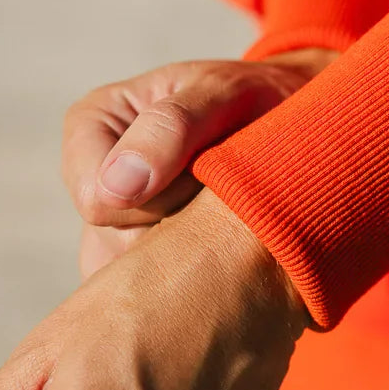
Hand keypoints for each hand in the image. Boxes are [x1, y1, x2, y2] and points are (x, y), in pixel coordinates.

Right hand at [64, 50, 335, 277]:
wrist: (296, 126)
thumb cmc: (255, 99)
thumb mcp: (221, 94)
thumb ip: (170, 127)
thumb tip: (116, 190)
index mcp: (92, 126)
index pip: (99, 201)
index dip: (160, 197)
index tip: (205, 169)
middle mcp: (96, 179)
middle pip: (118, 246)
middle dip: (180, 228)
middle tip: (223, 194)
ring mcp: (117, 226)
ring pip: (143, 276)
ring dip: (198, 250)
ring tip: (227, 212)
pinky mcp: (145, 263)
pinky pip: (166, 295)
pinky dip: (206, 276)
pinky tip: (227, 244)